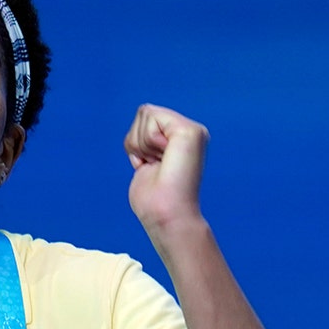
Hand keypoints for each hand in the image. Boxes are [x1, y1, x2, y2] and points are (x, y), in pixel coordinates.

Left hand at [124, 104, 208, 232]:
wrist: (166, 216)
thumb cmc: (153, 200)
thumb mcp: (145, 163)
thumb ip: (145, 144)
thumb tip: (137, 135)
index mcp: (180, 138)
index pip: (144, 119)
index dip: (136, 144)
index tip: (150, 166)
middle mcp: (189, 131)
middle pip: (143, 112)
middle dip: (137, 141)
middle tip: (154, 165)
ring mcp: (192, 130)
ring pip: (145, 113)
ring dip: (142, 144)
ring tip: (158, 164)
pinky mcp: (190, 131)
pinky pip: (151, 118)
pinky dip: (147, 141)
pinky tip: (161, 159)